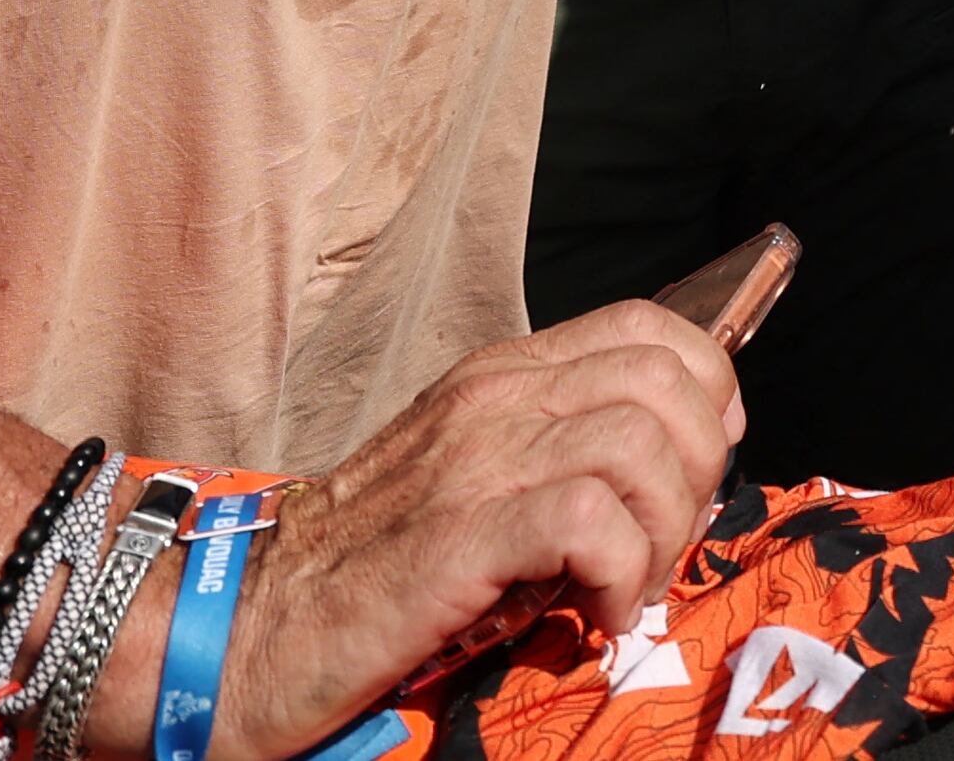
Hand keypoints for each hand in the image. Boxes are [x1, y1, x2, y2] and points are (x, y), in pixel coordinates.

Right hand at [210, 300, 742, 752]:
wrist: (246, 626)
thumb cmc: (364, 568)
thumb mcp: (467, 477)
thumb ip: (551, 451)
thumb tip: (667, 465)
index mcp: (498, 377)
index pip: (647, 328)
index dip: (707, 389)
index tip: (699, 465)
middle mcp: (491, 400)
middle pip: (667, 380)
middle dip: (699, 468)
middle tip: (664, 542)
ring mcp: (475, 461)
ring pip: (642, 443)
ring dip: (663, 530)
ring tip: (628, 586)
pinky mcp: (461, 534)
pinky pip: (592, 518)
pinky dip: (621, 574)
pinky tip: (595, 615)